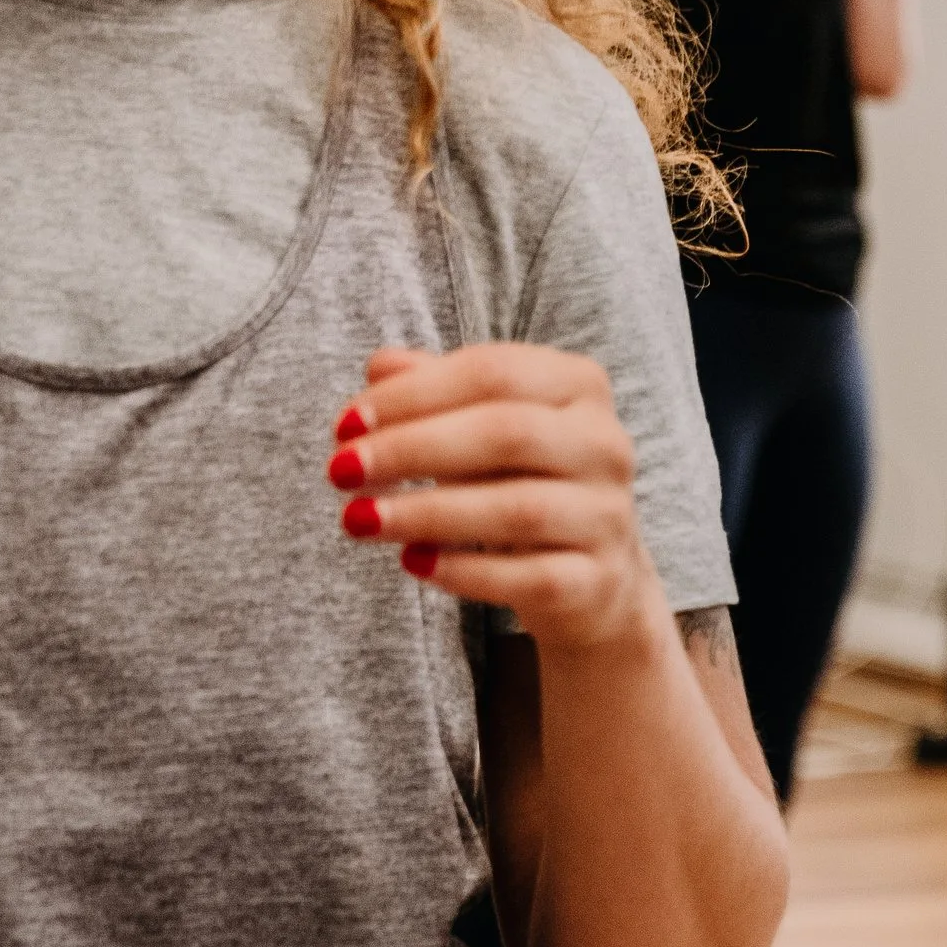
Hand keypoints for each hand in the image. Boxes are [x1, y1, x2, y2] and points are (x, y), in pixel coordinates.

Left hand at [327, 344, 655, 663]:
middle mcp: (604, 443)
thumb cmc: (519, 481)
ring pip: (517, 508)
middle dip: (410, 450)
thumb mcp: (478, 426)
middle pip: (504, 434)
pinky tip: (412, 563)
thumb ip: (432, 389)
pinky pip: (530, 576)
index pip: (490, 373)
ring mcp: (608, 514)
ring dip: (426, 513)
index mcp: (577, 385)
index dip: (412, 395)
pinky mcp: (597, 581)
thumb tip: (379, 366)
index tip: (344, 424)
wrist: (591, 577)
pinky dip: (465, 571)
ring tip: (357, 519)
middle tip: (339, 471)